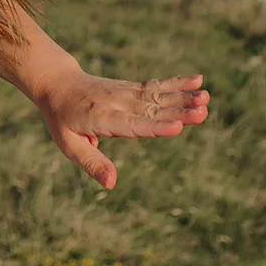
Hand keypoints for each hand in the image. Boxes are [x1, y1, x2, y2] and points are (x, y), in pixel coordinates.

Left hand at [35, 66, 209, 189]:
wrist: (59, 83)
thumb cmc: (63, 120)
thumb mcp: (69, 145)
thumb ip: (92, 163)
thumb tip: (111, 184)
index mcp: (101, 118)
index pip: (132, 125)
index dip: (155, 127)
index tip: (177, 127)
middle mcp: (117, 103)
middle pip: (152, 110)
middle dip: (178, 111)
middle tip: (203, 111)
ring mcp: (126, 93)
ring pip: (158, 96)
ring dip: (183, 96)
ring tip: (206, 97)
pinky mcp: (132, 88)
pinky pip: (157, 86)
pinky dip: (177, 83)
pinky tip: (197, 81)